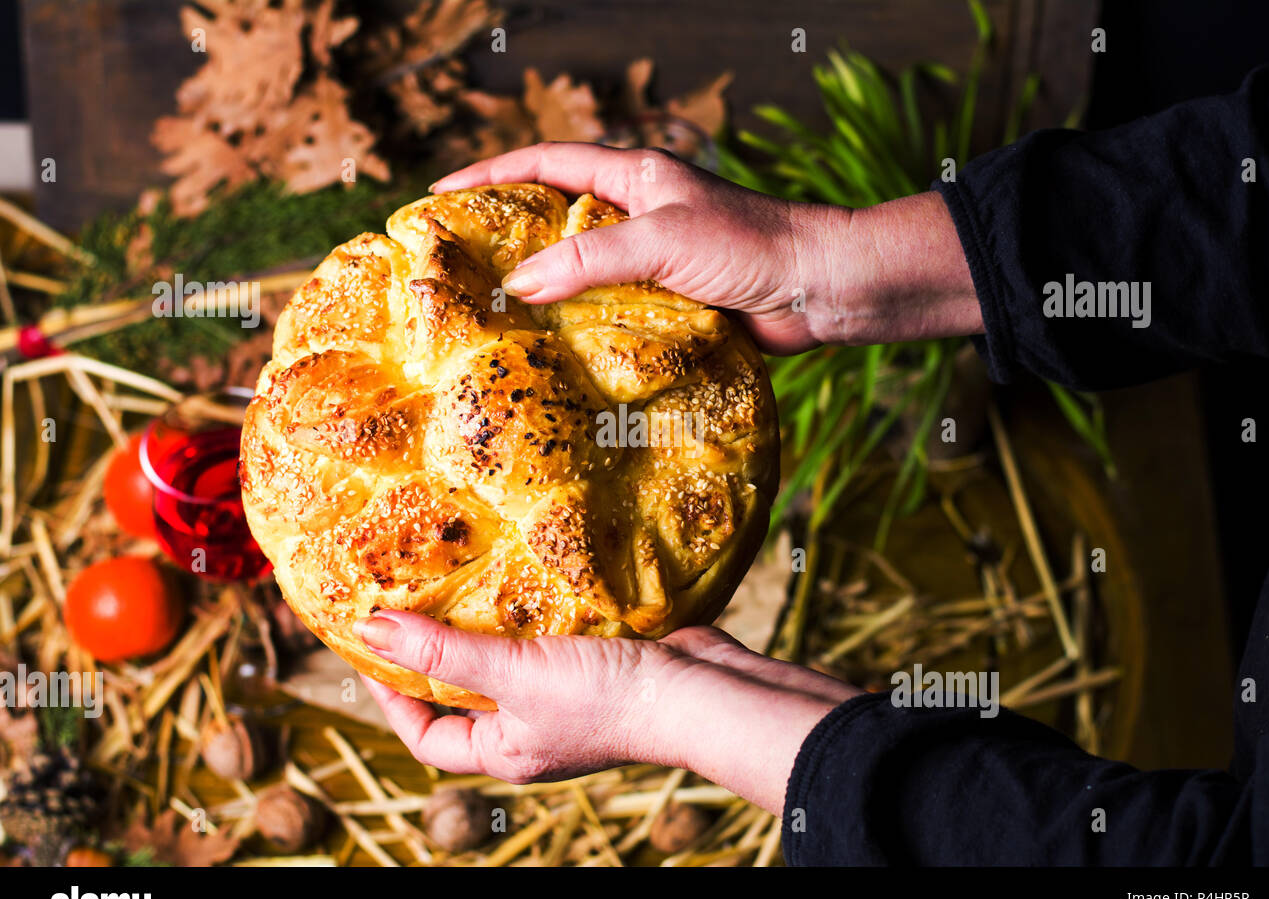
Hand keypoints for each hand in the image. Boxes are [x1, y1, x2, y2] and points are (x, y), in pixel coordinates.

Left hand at [354, 610, 860, 813]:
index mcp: (506, 749)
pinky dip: (530, 609)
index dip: (391, 697)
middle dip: (437, 651)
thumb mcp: (514, 674)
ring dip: (483, 624)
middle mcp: (533, 728)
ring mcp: (567, 696)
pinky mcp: (597, 661)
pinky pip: (548, 637)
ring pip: (509, 661)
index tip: (370, 648)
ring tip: (455, 576)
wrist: (702, 691)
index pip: (428, 736)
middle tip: (409, 598)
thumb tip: (369, 630)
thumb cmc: (605, 698)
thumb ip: (444, 650)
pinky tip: (520, 573)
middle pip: (466, 694)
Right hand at [433, 142, 983, 351]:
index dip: (490, 172)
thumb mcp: (661, 238)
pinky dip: (580, 330)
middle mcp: (638, 216)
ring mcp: (652, 263)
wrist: (819, 289)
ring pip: (581, 273)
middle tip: (457, 265)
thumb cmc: (749, 246)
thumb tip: (519, 282)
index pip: (546, 163)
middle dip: (507, 237)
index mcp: (634, 178)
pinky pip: (610, 314)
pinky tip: (551, 354)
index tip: (439, 192)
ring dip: (543, 292)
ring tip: (490, 318)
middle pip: (556, 219)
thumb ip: (590, 256)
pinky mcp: (668, 306)